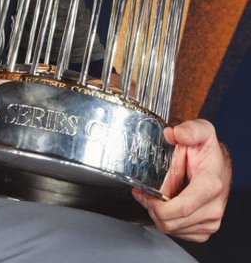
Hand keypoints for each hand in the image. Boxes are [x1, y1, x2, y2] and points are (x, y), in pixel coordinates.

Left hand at [132, 119, 231, 241]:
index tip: (143, 193)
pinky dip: (167, 221)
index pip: (181, 208)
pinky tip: (163, 206)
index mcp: (209, 185)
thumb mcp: (201, 131)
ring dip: (157, 215)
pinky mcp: (206, 228)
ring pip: (173, 229)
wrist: (218, 165)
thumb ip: (189, 130)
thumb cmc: (206, 150)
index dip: (156, 205)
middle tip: (143, 193)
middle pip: (172, 221)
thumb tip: (174, 134)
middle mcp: (213, 207)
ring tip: (151, 197)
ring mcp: (211, 220)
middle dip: (151, 208)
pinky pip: (179, 233)